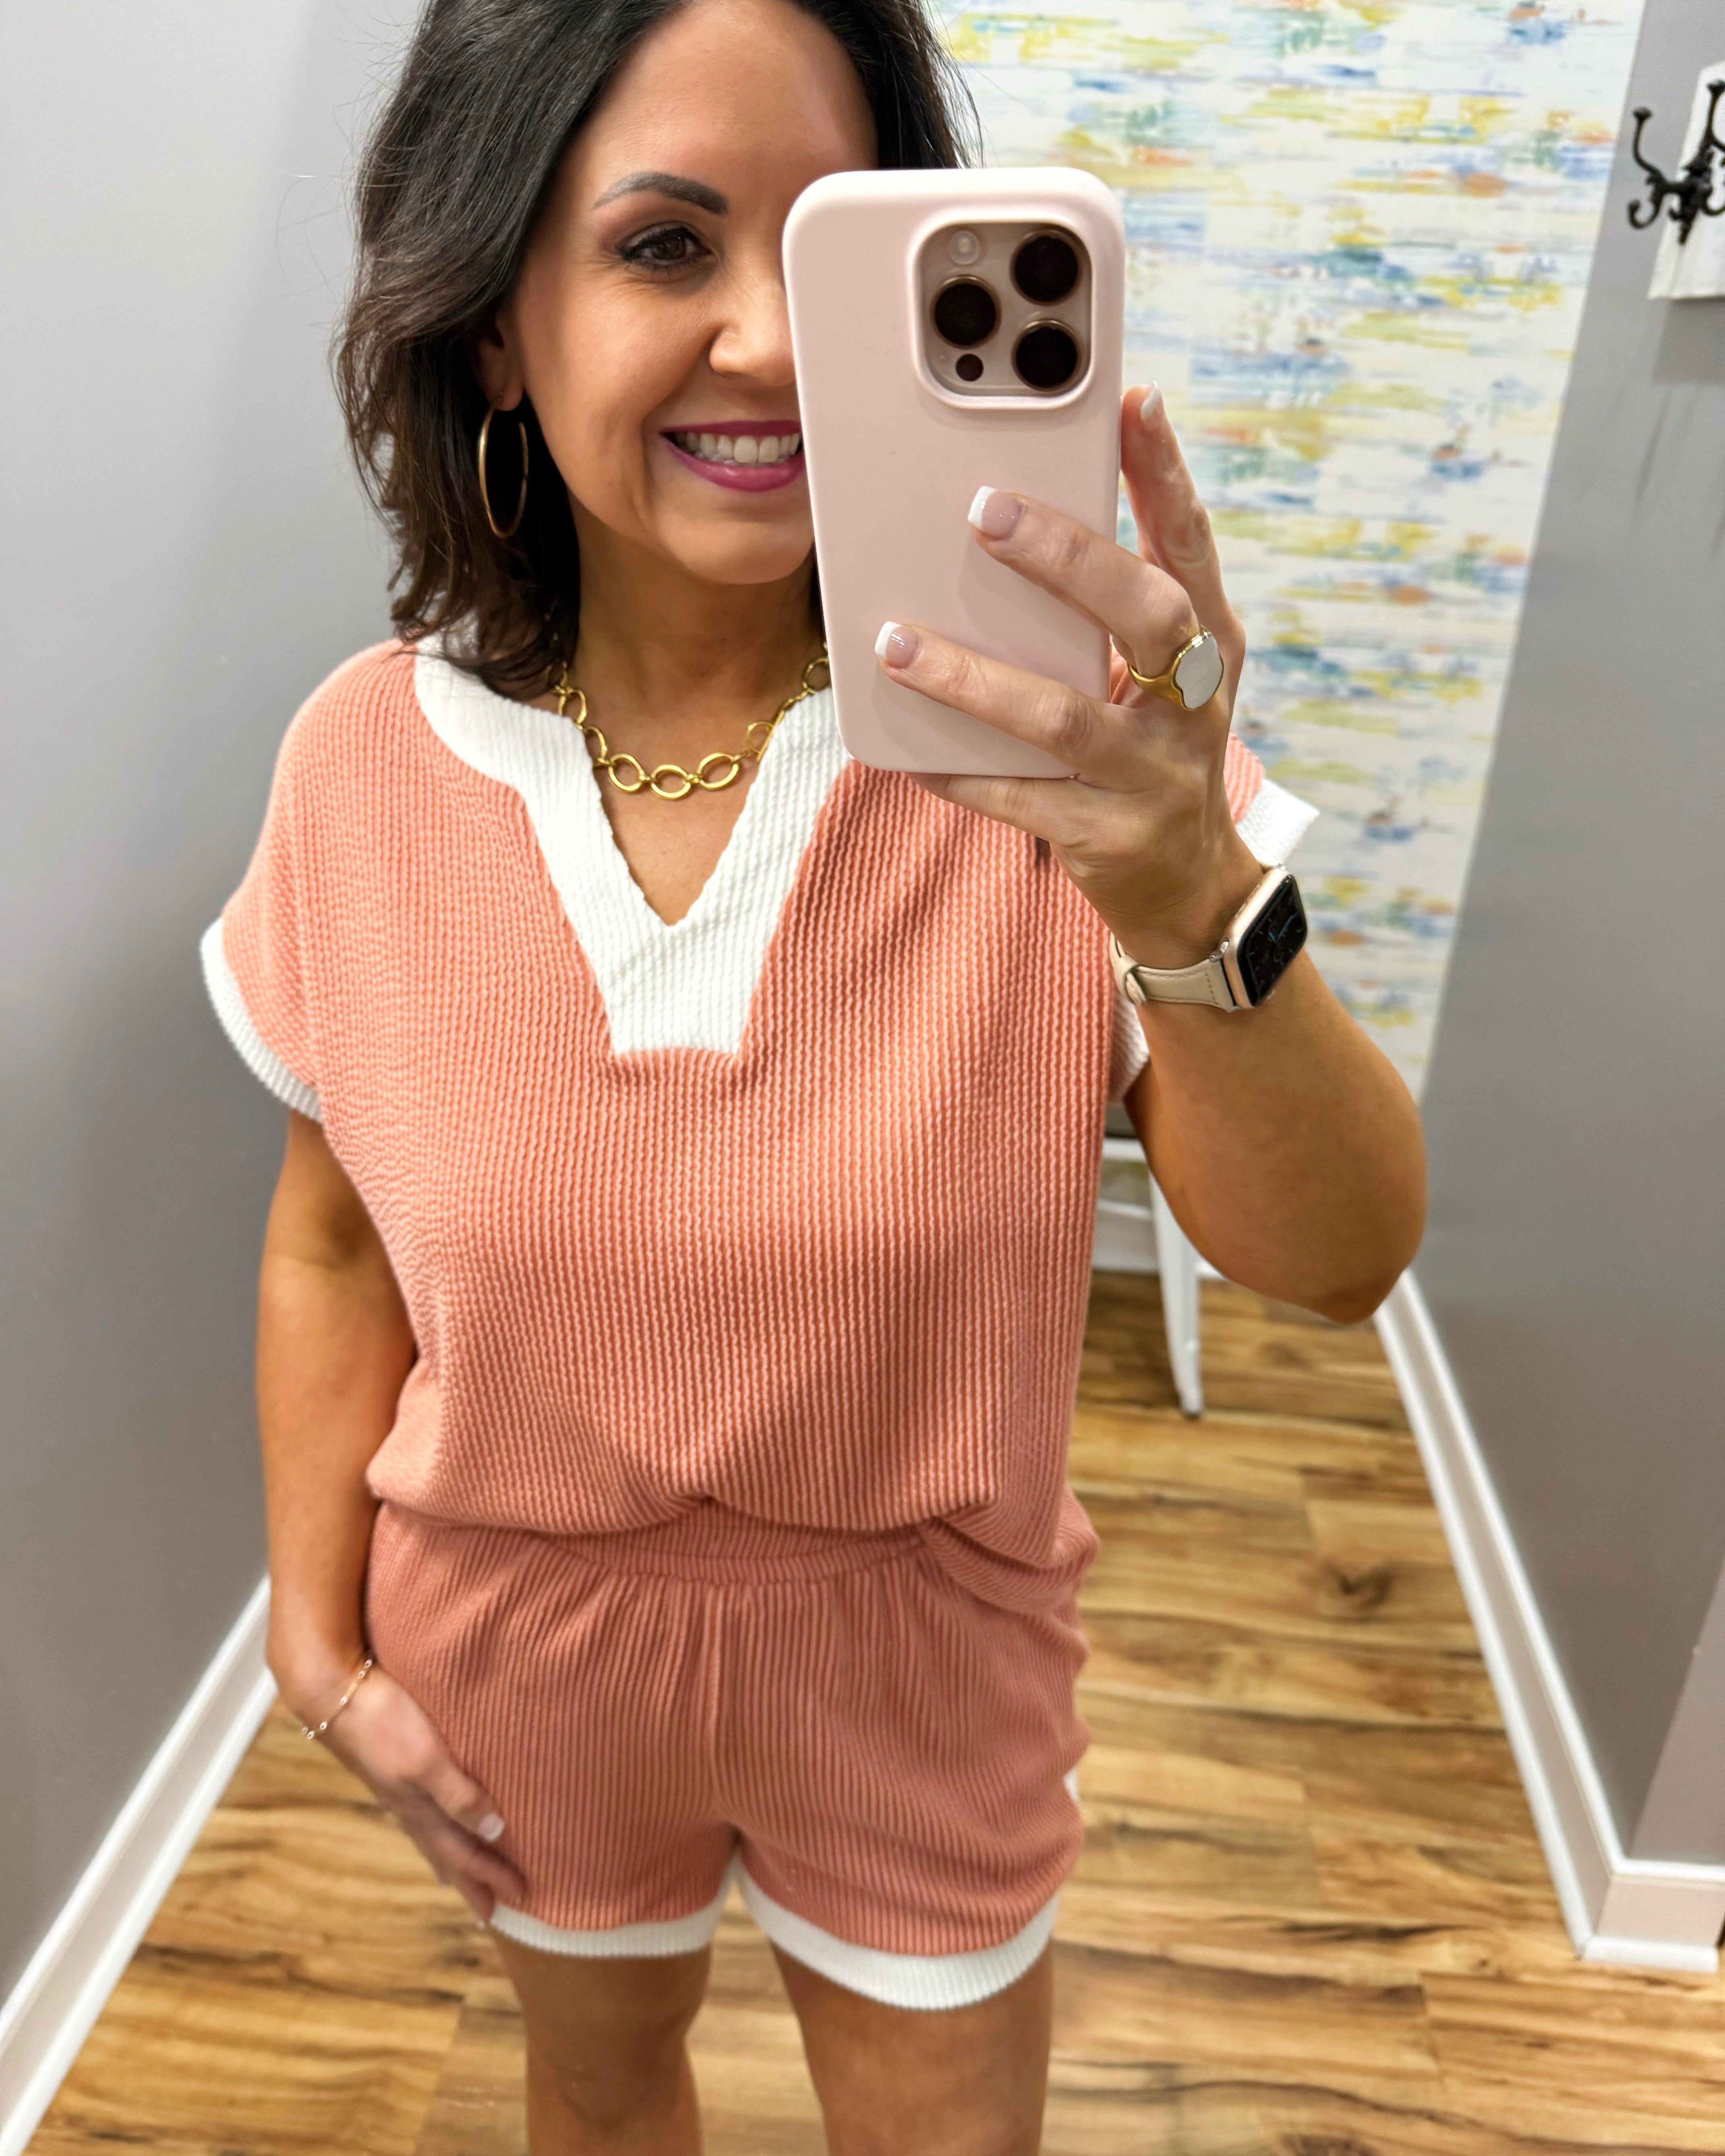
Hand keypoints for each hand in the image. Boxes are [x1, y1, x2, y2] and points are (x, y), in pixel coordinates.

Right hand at [288, 1658, 523, 1921]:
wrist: (337, 1695)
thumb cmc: (384, 1723)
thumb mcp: (426, 1760)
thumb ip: (458, 1795)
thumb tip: (494, 1831)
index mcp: (421, 1811)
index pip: (464, 1854)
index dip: (491, 1877)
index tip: (519, 1898)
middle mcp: (411, 1808)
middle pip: (447, 1854)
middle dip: (472, 1881)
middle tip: (492, 1912)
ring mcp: (400, 1791)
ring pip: (434, 1837)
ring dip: (454, 1860)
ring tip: (465, 1878)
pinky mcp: (396, 1769)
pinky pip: (424, 1814)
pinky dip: (437, 1831)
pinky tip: (434, 1825)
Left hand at [876, 385, 1261, 969]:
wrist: (1189, 886)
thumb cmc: (1154, 751)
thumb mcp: (1158, 676)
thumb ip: (1110, 609)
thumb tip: (1020, 513)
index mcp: (1212, 646)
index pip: (1192, 546)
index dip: (1168, 475)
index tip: (1135, 402)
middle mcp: (1195, 705)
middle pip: (1145, 615)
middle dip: (1070, 558)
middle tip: (986, 511)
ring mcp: (1154, 775)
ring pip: (1062, 716)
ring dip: (974, 677)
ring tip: (896, 643)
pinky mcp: (1108, 836)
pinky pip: (1019, 800)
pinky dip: (960, 772)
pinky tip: (906, 751)